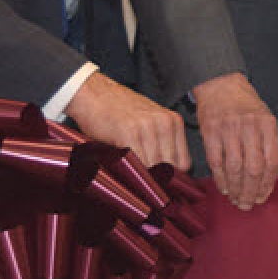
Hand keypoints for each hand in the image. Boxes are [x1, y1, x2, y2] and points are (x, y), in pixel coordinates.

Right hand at [67, 73, 190, 171]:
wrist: (93, 93)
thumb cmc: (119, 112)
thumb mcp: (149, 123)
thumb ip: (160, 144)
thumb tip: (166, 178)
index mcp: (174, 121)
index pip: (184, 163)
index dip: (171, 177)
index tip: (158, 183)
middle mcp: (165, 123)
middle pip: (171, 168)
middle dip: (157, 180)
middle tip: (141, 184)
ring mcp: (148, 128)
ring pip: (154, 168)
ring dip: (142, 178)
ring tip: (129, 176)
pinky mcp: (129, 134)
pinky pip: (137, 164)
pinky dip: (129, 172)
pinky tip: (121, 168)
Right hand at [193, 72, 277, 210]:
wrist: (221, 85)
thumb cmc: (245, 105)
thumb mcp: (265, 118)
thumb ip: (268, 144)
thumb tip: (267, 178)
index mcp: (268, 125)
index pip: (272, 162)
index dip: (268, 184)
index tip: (264, 196)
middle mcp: (250, 127)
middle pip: (253, 169)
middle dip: (251, 191)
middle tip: (249, 204)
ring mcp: (229, 130)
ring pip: (235, 169)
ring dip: (236, 189)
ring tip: (237, 200)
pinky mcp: (211, 133)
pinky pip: (217, 163)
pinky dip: (221, 180)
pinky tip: (224, 188)